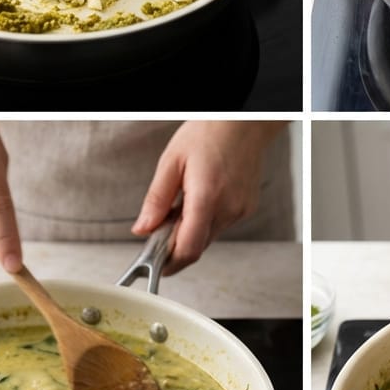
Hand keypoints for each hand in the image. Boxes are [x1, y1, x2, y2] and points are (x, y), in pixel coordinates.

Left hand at [131, 121, 282, 273]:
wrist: (244, 122)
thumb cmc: (210, 132)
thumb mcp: (172, 161)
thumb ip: (157, 199)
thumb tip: (142, 228)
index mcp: (207, 196)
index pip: (188, 248)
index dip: (170, 264)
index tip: (155, 267)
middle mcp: (228, 208)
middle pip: (198, 246)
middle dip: (176, 246)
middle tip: (158, 233)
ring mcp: (241, 209)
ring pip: (209, 236)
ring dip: (191, 231)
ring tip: (182, 204)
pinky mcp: (247, 207)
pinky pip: (222, 224)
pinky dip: (206, 220)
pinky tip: (200, 198)